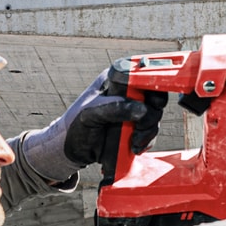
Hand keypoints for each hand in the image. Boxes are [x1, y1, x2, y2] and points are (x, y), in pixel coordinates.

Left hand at [45, 73, 168, 181]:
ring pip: (154, 117)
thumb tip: (143, 109)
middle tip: (140, 129)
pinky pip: (150, 132)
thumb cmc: (75, 125)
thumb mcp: (91, 114)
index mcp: (115, 80)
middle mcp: (126, 93)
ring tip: (134, 143)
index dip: (153, 86)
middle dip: (151, 116)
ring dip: (148, 132)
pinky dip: (146, 141)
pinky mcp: (134, 127)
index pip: (142, 76)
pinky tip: (134, 146)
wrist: (71, 150)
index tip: (153, 102)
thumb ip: (115, 109)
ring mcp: (132, 111)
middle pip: (154, 97)